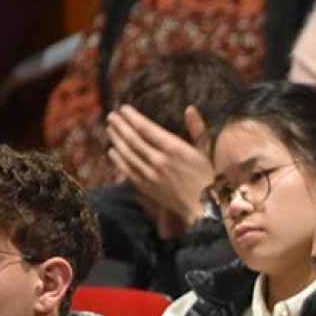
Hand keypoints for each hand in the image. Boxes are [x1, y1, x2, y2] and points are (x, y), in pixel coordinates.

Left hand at [106, 104, 212, 225]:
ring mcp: (150, 174)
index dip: (132, 117)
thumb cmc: (205, 177)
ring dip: (116, 140)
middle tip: (111, 116)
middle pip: (133, 139)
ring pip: (127, 153)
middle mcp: (159, 160)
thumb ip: (197, 129)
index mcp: (174, 148)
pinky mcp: (146, 186)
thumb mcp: (205, 150)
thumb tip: (190, 109)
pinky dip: (118, 160)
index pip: (146, 128)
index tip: (124, 108)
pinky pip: (127, 170)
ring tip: (109, 129)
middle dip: (120, 126)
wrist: (202, 207)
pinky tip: (112, 151)